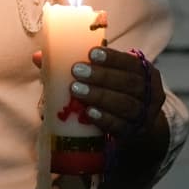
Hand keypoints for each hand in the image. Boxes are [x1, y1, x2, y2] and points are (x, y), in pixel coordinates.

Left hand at [32, 45, 167, 144]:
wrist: (134, 124)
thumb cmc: (114, 91)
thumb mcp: (104, 74)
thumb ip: (80, 64)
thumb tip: (39, 57)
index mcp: (145, 71)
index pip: (131, 62)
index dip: (113, 58)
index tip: (91, 53)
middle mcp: (150, 93)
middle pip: (129, 84)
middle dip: (103, 77)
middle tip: (77, 72)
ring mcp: (145, 116)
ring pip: (126, 105)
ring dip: (101, 97)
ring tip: (77, 91)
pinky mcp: (134, 134)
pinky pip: (122, 127)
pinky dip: (106, 120)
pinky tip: (90, 114)